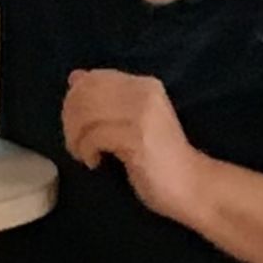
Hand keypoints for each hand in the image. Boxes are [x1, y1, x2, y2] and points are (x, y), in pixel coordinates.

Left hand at [62, 70, 211, 221]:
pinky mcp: (136, 138)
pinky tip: (96, 163)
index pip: (93, 78)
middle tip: (76, 143)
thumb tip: (75, 77)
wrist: (192, 185)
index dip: (74, 100)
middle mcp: (144, 92)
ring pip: (85, 114)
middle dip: (70, 120)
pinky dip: (86, 151)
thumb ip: (106, 98)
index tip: (76, 124)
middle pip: (85, 94)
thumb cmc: (158, 156)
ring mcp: (141, 114)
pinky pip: (93, 137)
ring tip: (84, 154)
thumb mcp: (132, 120)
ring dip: (75, 138)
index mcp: (144, 85)